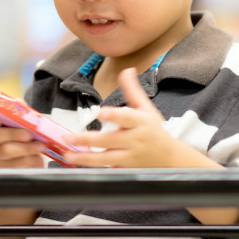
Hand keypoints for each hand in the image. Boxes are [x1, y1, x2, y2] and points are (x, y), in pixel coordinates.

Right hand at [0, 113, 45, 168]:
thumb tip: (19, 105)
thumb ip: (18, 108)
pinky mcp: (6, 169)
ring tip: (38, 145)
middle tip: (26, 134)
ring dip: (25, 147)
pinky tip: (37, 154)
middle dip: (10, 134)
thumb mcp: (20, 115)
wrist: (35, 148)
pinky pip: (16, 165)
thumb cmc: (23, 129)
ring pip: (5, 151)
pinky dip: (30, 158)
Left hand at [64, 68, 206, 168]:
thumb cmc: (154, 130)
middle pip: (110, 140)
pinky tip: (78, 164)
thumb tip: (127, 70)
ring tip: (68, 153)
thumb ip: (132, 90)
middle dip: (88, 139)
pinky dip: (94, 169)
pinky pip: (109, 169)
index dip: (114, 115)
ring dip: (85, 157)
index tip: (101, 112)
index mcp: (141, 122)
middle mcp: (135, 140)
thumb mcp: (146, 108)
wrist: (170, 158)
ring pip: (106, 158)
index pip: (127, 117)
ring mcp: (130, 157)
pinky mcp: (126, 168)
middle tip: (69, 137)